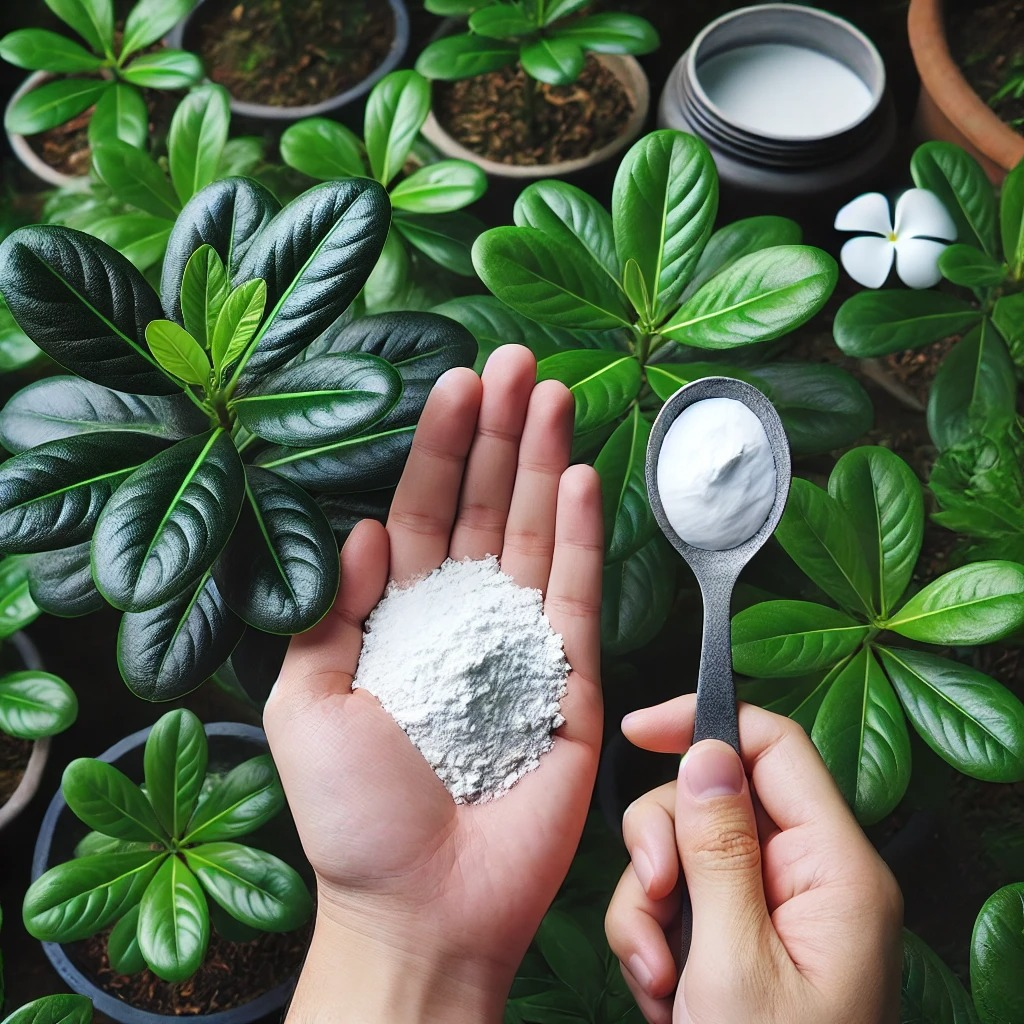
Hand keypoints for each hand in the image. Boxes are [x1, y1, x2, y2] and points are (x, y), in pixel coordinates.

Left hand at [264, 345, 603, 1022]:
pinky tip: (580, 477)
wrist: (423, 904)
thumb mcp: (305, 709)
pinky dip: (580, 534)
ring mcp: (520, 643)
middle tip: (518, 362)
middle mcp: (463, 618)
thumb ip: (330, 616)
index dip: (438, 447)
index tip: (458, 383)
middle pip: (485, 506)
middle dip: (501, 432)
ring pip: (535, 533)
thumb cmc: (355, 817)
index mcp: (399, 619)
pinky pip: (576, 593)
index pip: (423, 511)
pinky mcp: (569, 678)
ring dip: (545, 462)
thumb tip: (364, 531)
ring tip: (554, 394)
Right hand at [604, 698, 902, 1023]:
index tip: (638, 728)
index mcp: (834, 870)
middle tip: (654, 901)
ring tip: (656, 976)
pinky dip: (653, 936)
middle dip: (663, 847)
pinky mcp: (738, 937)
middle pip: (713, 799)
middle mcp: (806, 877)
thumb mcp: (733, 964)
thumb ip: (719, 849)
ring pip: (683, 850)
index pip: (774, 747)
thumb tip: (705, 751)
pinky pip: (677, 899)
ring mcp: (769, 909)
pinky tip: (663, 992)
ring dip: (649, 907)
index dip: (706, 723)